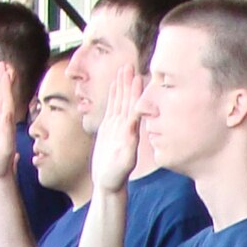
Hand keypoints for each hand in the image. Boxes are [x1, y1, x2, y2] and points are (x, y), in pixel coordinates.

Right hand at [92, 66, 143, 191]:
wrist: (109, 182)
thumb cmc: (116, 175)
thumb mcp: (124, 160)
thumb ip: (129, 145)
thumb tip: (133, 128)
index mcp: (131, 132)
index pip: (134, 107)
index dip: (135, 92)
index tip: (138, 76)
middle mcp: (126, 126)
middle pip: (127, 100)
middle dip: (128, 83)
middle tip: (130, 64)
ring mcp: (118, 126)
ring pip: (120, 101)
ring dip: (122, 86)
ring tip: (124, 69)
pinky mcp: (110, 129)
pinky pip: (112, 108)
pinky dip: (113, 96)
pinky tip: (114, 86)